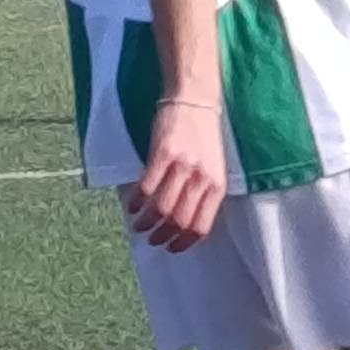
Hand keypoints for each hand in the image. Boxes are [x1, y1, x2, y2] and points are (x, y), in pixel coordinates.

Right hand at [127, 97, 229, 251]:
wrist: (195, 101)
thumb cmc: (204, 137)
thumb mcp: (213, 167)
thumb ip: (202, 193)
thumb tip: (184, 223)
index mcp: (217, 185)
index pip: (201, 226)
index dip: (184, 243)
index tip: (172, 248)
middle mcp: (201, 179)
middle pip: (179, 221)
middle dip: (163, 236)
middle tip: (152, 239)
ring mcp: (182, 166)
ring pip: (162, 208)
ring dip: (147, 222)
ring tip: (139, 225)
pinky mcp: (163, 154)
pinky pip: (147, 186)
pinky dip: (137, 202)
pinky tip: (132, 206)